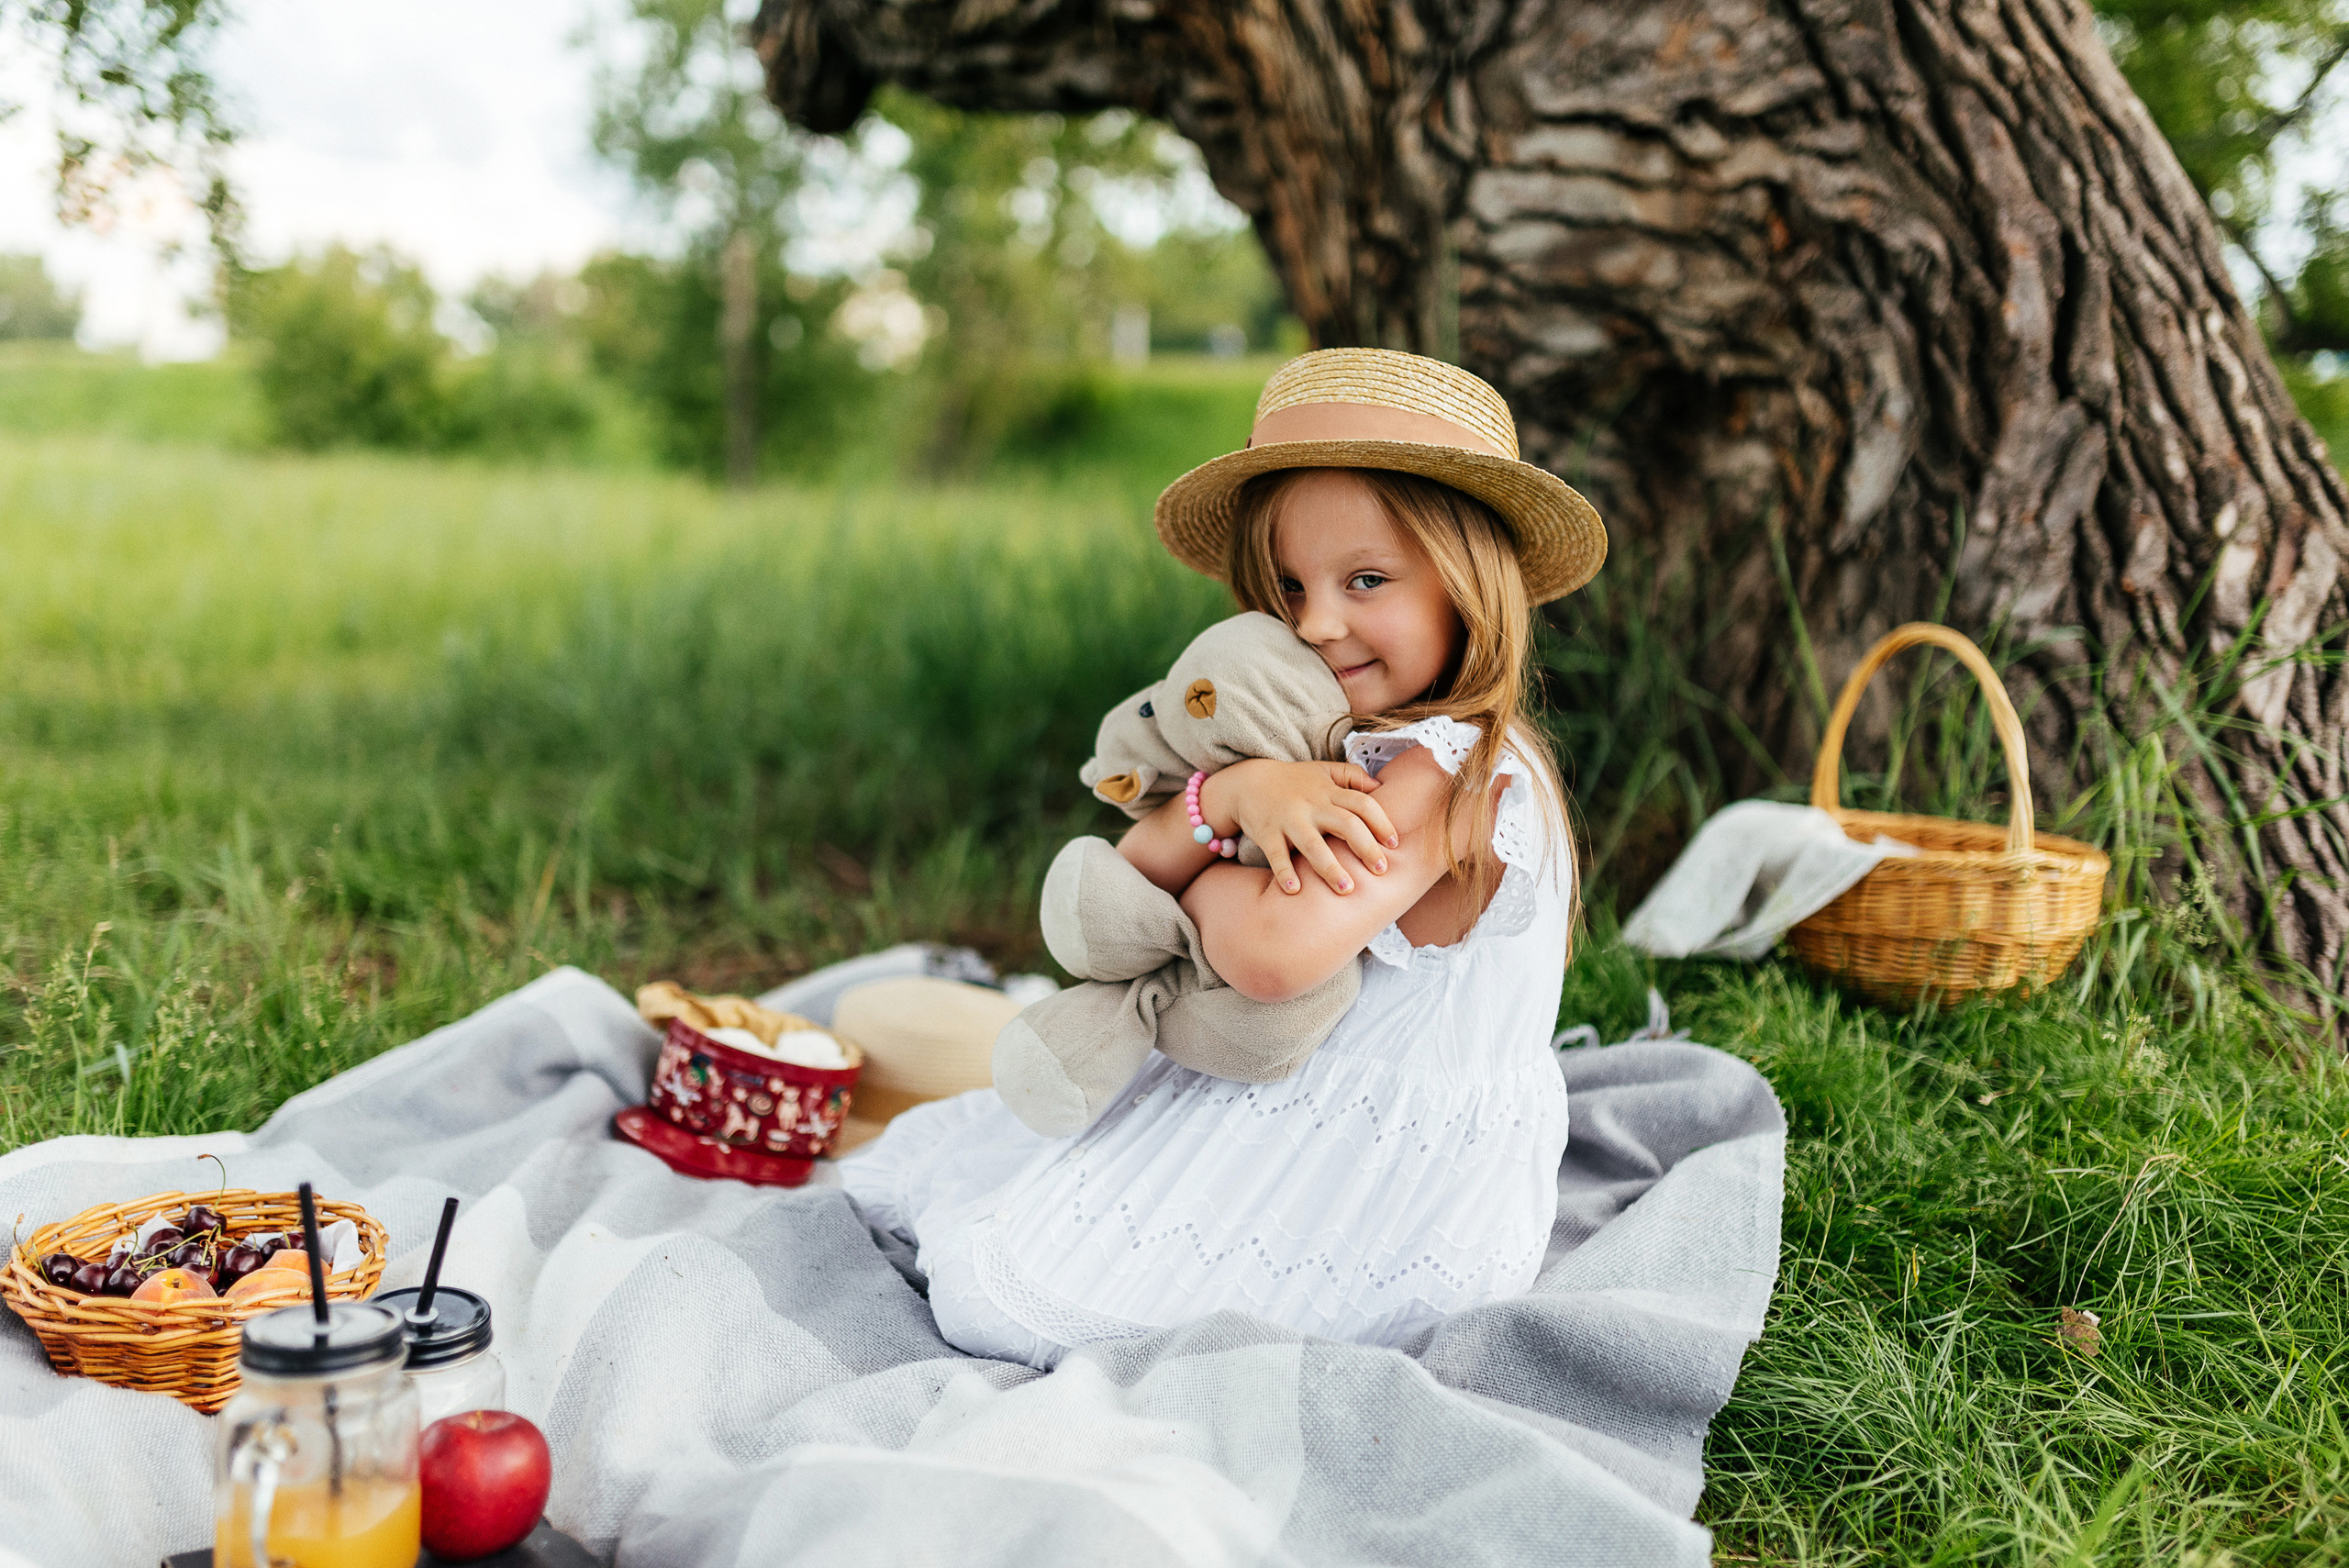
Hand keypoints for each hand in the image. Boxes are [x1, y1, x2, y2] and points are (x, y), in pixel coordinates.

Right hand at [1199, 759, 1401, 894]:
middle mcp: (1312, 805)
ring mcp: (1289, 820)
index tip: (1394, 844)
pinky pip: (1276, 855)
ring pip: (1313, 844)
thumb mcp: (1323, 770)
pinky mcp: (1267, 833)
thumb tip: (1382, 788)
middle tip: (1381, 870)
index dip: (1381, 822)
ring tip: (1346, 889)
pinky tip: (1294, 890)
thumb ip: (1352, 776)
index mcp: (1329, 792)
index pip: (1362, 803)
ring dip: (1330, 868)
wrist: (1248, 782)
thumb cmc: (1293, 781)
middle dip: (1365, 847)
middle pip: (1345, 824)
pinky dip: (1284, 872)